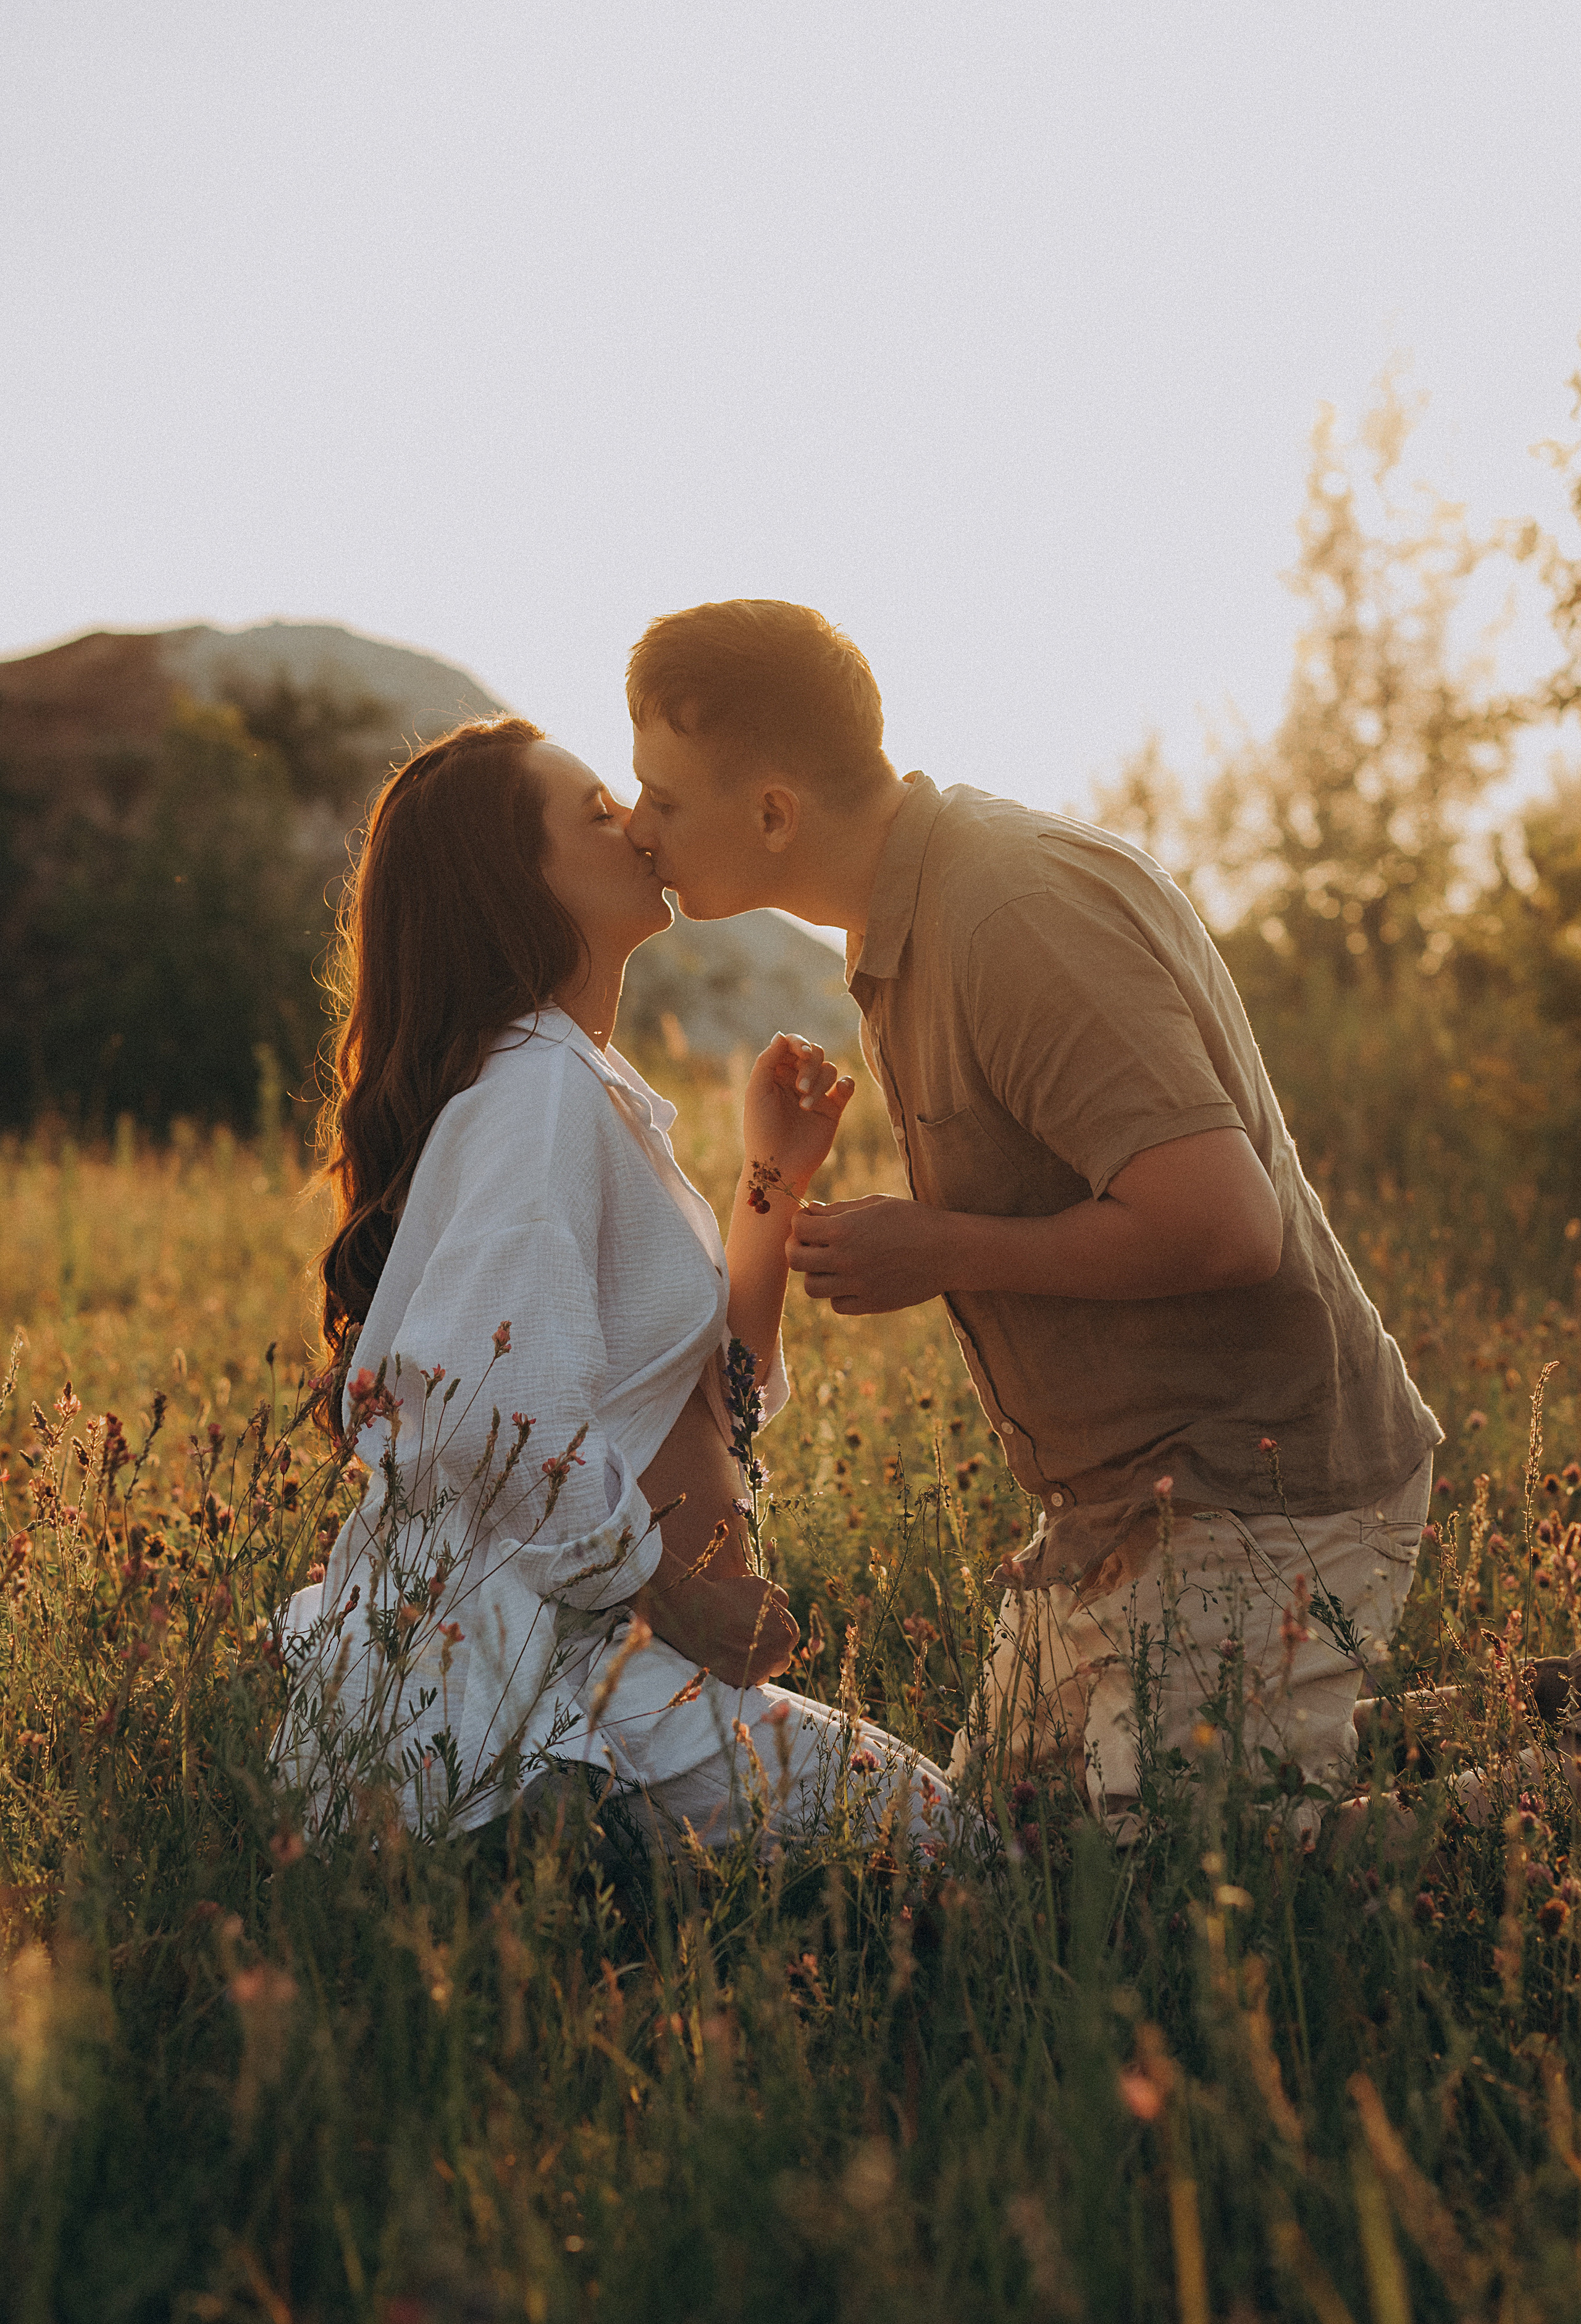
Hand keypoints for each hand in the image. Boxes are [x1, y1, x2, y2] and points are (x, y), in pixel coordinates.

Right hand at [633, 1563, 799, 1687]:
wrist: (696, 1612)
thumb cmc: (729, 1595)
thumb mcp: (760, 1586)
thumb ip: (779, 1598)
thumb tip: (784, 1605)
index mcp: (787, 1633)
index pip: (789, 1638)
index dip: (774, 1632)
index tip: (760, 1627)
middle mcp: (777, 1656)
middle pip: (780, 1659)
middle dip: (769, 1651)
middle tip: (751, 1641)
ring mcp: (758, 1672)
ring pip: (763, 1672)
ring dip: (755, 1664)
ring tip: (737, 1650)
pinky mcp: (738, 1682)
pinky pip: (745, 1681)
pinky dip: (739, 1673)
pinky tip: (728, 1658)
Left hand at [741, 1034, 854, 1198]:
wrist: (779, 1165)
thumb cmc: (762, 1129)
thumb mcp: (757, 1090)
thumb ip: (768, 1060)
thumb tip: (782, 1034)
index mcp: (776, 1073)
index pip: (792, 1045)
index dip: (798, 1043)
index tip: (801, 1053)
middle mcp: (797, 1080)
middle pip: (815, 1053)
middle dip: (809, 1067)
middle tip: (800, 1088)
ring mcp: (817, 1094)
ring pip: (829, 1069)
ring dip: (820, 1082)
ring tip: (805, 1106)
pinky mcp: (833, 1109)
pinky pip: (846, 1086)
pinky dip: (846, 1083)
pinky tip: (841, 1090)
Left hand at [786, 1195, 952, 1314]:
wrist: (950, 1250)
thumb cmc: (913, 1220)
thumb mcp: (875, 1204)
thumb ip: (838, 1209)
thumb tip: (810, 1211)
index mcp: (844, 1229)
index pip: (798, 1228)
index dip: (800, 1221)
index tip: (809, 1221)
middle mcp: (845, 1259)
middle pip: (796, 1260)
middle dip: (797, 1248)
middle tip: (809, 1243)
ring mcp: (857, 1285)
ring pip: (811, 1287)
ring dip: (816, 1273)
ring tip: (830, 1263)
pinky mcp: (871, 1304)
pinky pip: (836, 1304)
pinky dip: (837, 1293)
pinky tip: (850, 1280)